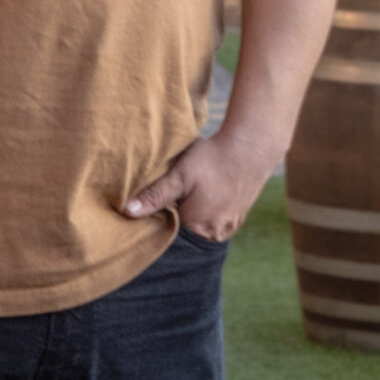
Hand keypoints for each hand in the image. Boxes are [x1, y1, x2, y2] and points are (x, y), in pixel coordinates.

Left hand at [121, 129, 281, 241]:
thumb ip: (155, 195)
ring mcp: (230, 226)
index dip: (160, 217)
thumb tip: (128, 211)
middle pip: (186, 231)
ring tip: (195, 191)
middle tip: (178, 193)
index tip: (159, 200)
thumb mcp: (180, 175)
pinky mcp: (239, 216)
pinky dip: (208, 209)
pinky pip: (216, 219)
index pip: (170, 232)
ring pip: (202, 225)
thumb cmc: (213, 158)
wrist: (251, 147)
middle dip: (177, 215)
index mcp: (199, 227)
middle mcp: (216, 232)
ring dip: (194, 212)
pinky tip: (207, 192)